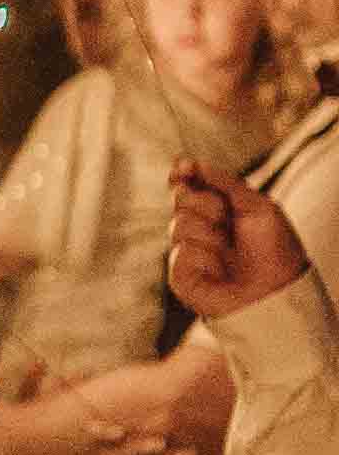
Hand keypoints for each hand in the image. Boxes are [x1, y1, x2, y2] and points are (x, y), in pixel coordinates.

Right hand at [168, 157, 310, 322]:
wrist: (275, 291)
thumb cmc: (274, 250)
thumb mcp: (256, 205)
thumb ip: (223, 181)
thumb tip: (186, 163)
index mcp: (219, 209)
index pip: (190, 183)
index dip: (183, 174)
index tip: (182, 169)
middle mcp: (202, 227)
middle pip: (181, 199)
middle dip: (207, 206)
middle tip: (230, 223)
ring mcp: (190, 251)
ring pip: (179, 225)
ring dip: (210, 236)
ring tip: (230, 253)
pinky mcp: (181, 275)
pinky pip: (180, 253)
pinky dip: (203, 259)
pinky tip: (218, 272)